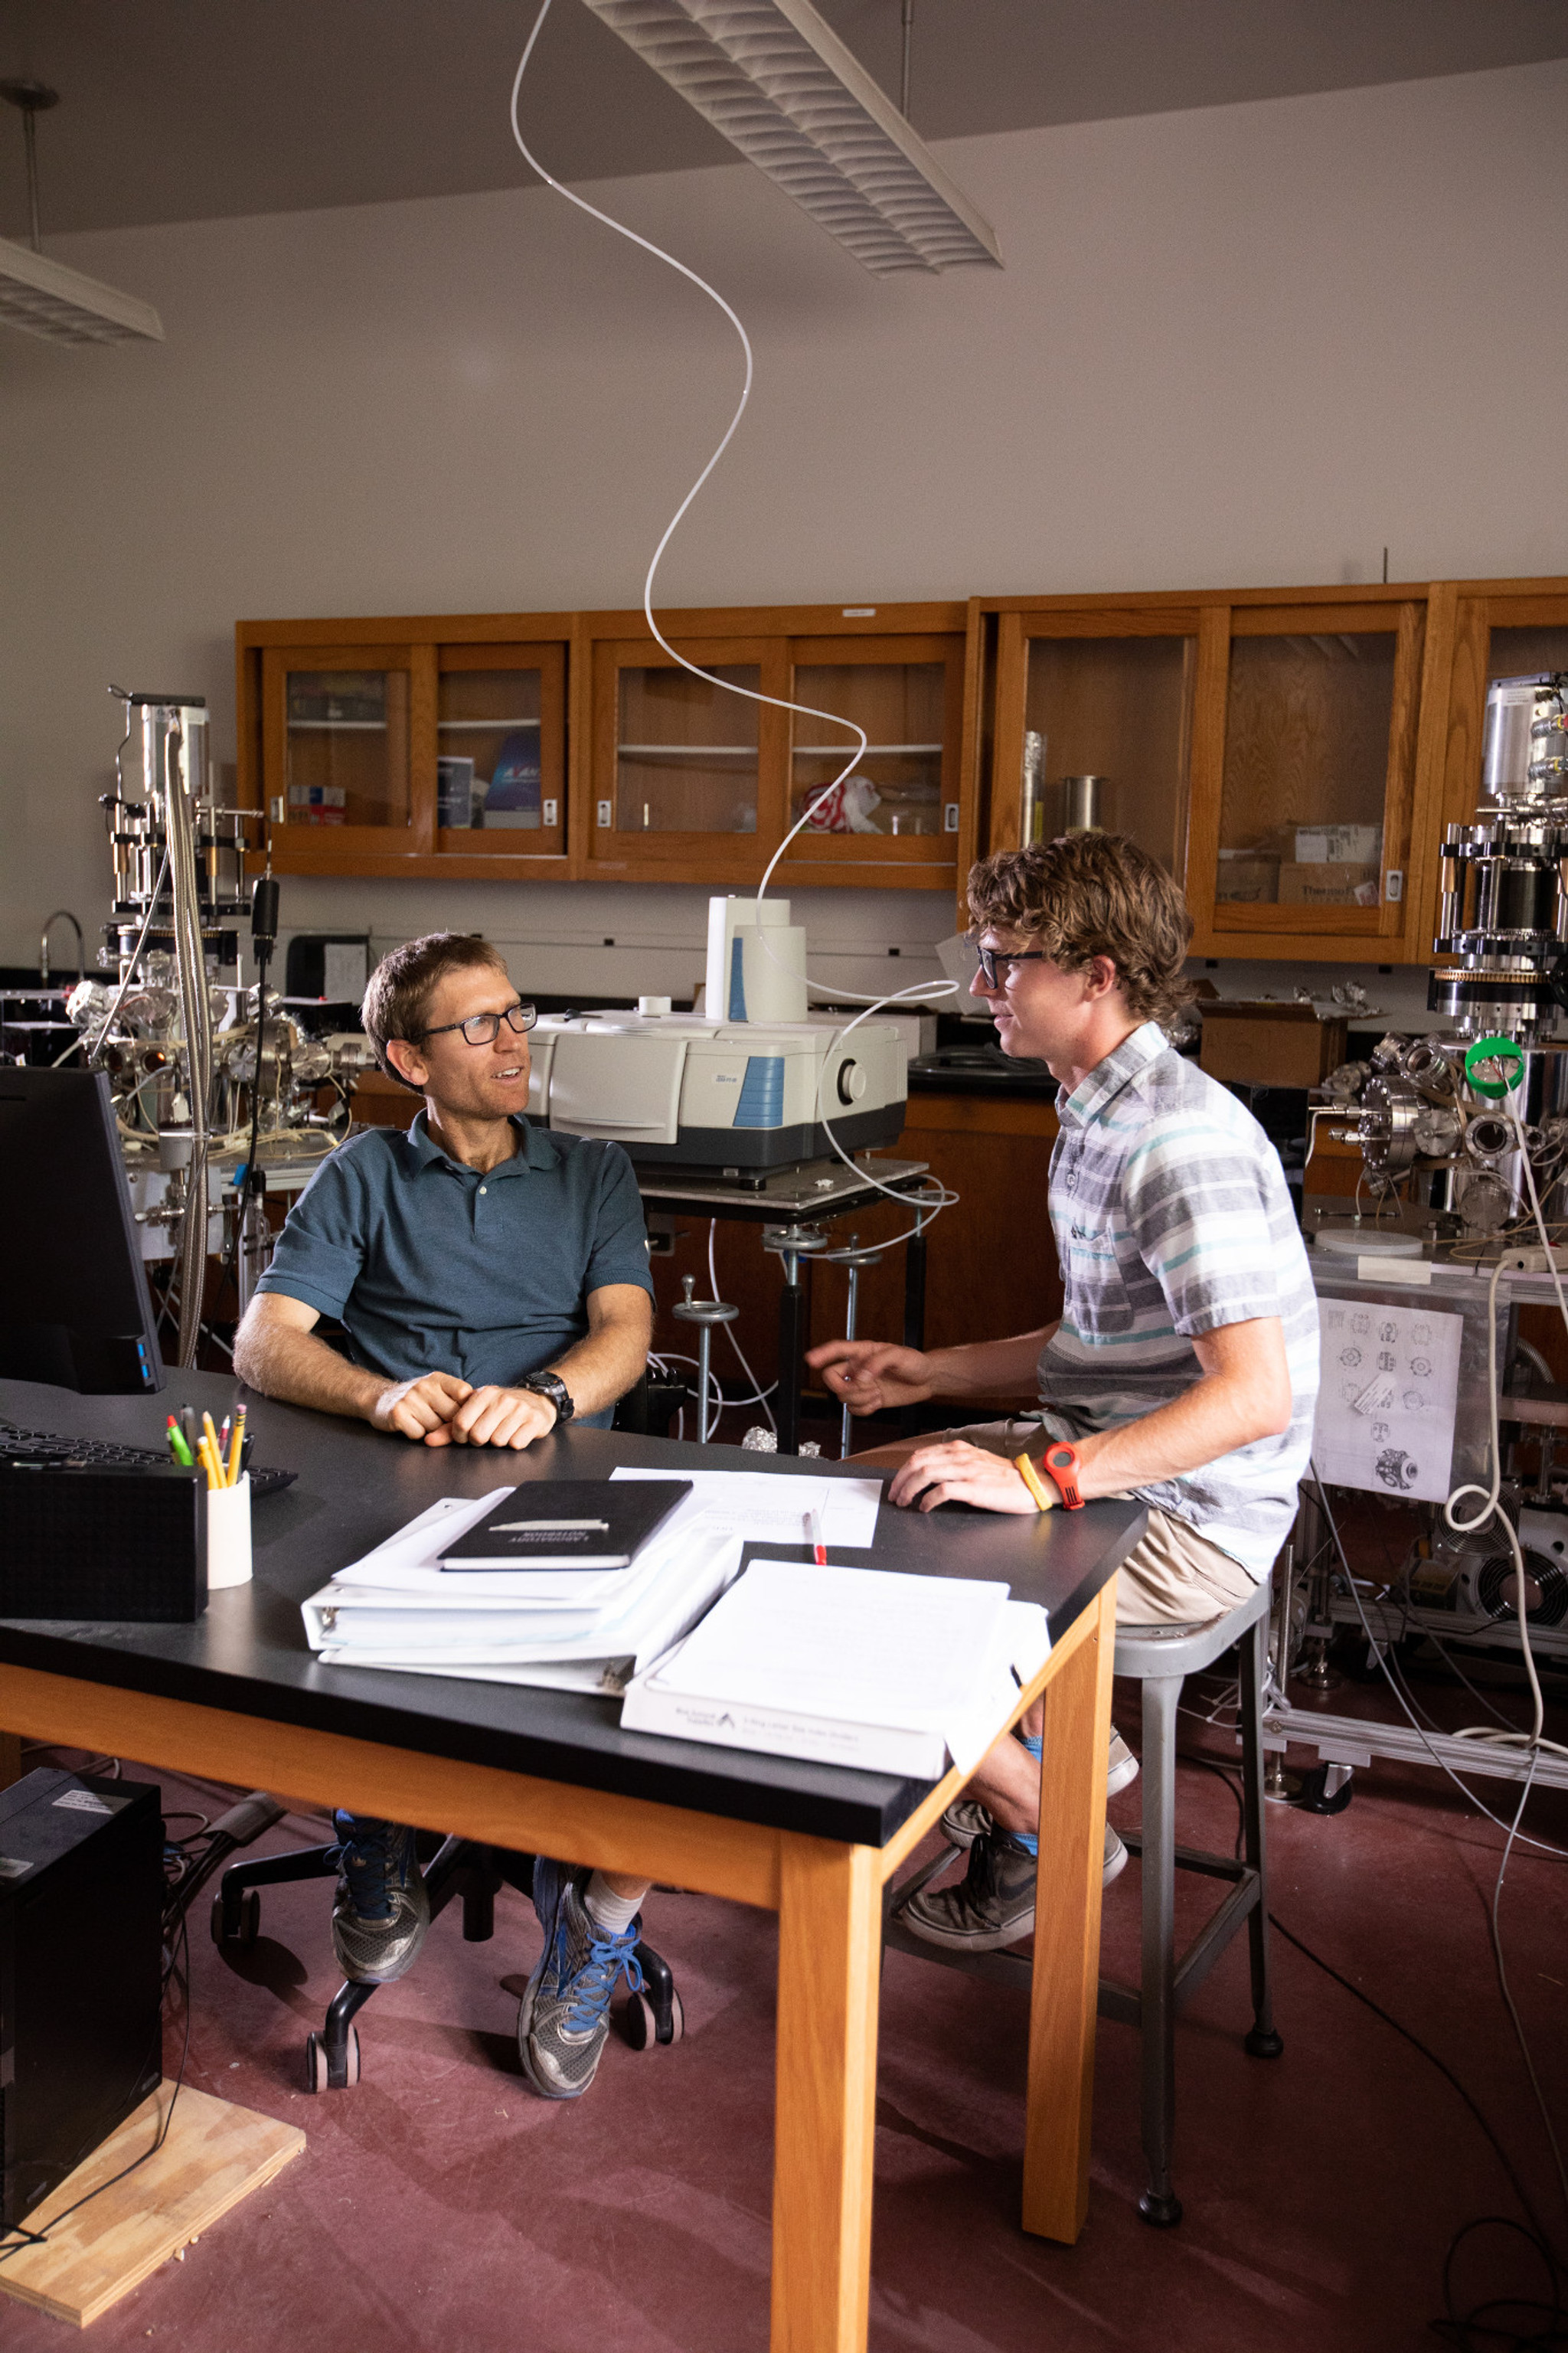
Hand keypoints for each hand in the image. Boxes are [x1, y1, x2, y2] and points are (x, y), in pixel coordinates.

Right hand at [371, 1371, 472, 1442]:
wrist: (379, 1399)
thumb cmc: (416, 1399)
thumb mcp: (435, 1389)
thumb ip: (455, 1397)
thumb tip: (481, 1413)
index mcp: (438, 1379)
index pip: (465, 1393)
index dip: (466, 1408)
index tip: (461, 1415)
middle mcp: (424, 1386)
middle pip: (453, 1414)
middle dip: (449, 1424)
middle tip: (440, 1422)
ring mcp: (410, 1399)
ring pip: (436, 1427)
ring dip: (432, 1431)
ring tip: (423, 1421)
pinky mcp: (398, 1414)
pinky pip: (420, 1434)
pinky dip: (417, 1434)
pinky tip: (411, 1425)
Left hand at [447, 1385, 558, 1449]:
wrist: (537, 1400)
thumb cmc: (500, 1409)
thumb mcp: (476, 1411)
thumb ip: (451, 1427)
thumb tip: (428, 1440)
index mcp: (483, 1394)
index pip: (460, 1423)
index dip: (461, 1436)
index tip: (467, 1435)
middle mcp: (501, 1399)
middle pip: (478, 1436)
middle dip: (481, 1440)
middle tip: (488, 1433)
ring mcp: (520, 1409)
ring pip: (498, 1441)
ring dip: (499, 1442)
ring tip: (504, 1430)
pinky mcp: (535, 1420)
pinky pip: (516, 1444)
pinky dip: (515, 1442)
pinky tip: (518, 1432)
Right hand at [807, 1339, 934, 1415]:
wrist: (927, 1380)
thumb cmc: (915, 1362)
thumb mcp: (899, 1356)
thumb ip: (878, 1362)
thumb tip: (861, 1376)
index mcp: (863, 1352)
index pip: (836, 1350)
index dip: (822, 1354)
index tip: (811, 1360)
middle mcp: (858, 1368)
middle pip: (831, 1377)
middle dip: (842, 1386)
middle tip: (859, 1387)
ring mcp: (861, 1384)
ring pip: (843, 1396)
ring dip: (859, 1399)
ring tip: (877, 1393)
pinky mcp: (867, 1399)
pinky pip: (854, 1409)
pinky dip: (864, 1409)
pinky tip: (877, 1402)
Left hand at [888, 1439, 1042, 1515]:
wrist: (1032, 1482)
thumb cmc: (1005, 1476)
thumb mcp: (976, 1461)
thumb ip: (955, 1463)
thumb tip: (930, 1474)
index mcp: (959, 1448)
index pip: (920, 1455)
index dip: (904, 1470)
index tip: (898, 1483)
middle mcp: (960, 1456)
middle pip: (917, 1463)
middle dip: (900, 1480)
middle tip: (895, 1495)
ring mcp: (966, 1471)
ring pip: (925, 1474)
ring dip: (909, 1490)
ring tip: (905, 1502)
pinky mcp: (973, 1488)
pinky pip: (942, 1491)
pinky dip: (928, 1500)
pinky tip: (925, 1507)